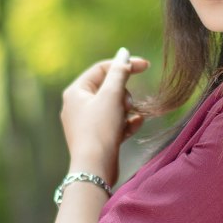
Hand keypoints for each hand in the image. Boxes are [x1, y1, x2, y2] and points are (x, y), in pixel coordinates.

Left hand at [61, 48, 148, 184]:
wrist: (94, 168)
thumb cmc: (100, 129)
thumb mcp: (111, 95)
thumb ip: (119, 72)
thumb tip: (123, 53)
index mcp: (75, 92)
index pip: (102, 69)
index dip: (124, 65)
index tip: (146, 66)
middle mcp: (77, 106)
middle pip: (108, 88)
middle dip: (124, 93)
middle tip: (127, 104)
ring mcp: (86, 123)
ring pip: (112, 106)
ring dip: (126, 109)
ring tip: (130, 117)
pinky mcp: (96, 138)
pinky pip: (113, 123)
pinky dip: (125, 122)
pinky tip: (136, 124)